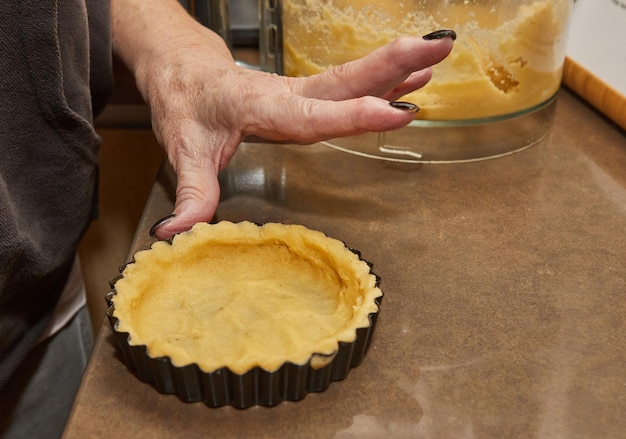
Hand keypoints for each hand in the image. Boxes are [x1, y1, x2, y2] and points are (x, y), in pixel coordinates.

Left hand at [111, 1, 453, 239]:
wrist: (183, 68)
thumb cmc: (186, 104)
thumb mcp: (184, 151)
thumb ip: (190, 195)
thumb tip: (175, 235)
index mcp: (261, 107)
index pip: (312, 116)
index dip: (353, 116)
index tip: (394, 112)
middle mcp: (288, 94)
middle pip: (345, 80)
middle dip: (392, 65)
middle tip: (436, 49)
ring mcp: (300, 91)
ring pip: (353, 77)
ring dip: (397, 64)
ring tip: (437, 53)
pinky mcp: (306, 94)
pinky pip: (349, 85)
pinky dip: (384, 78)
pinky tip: (413, 81)